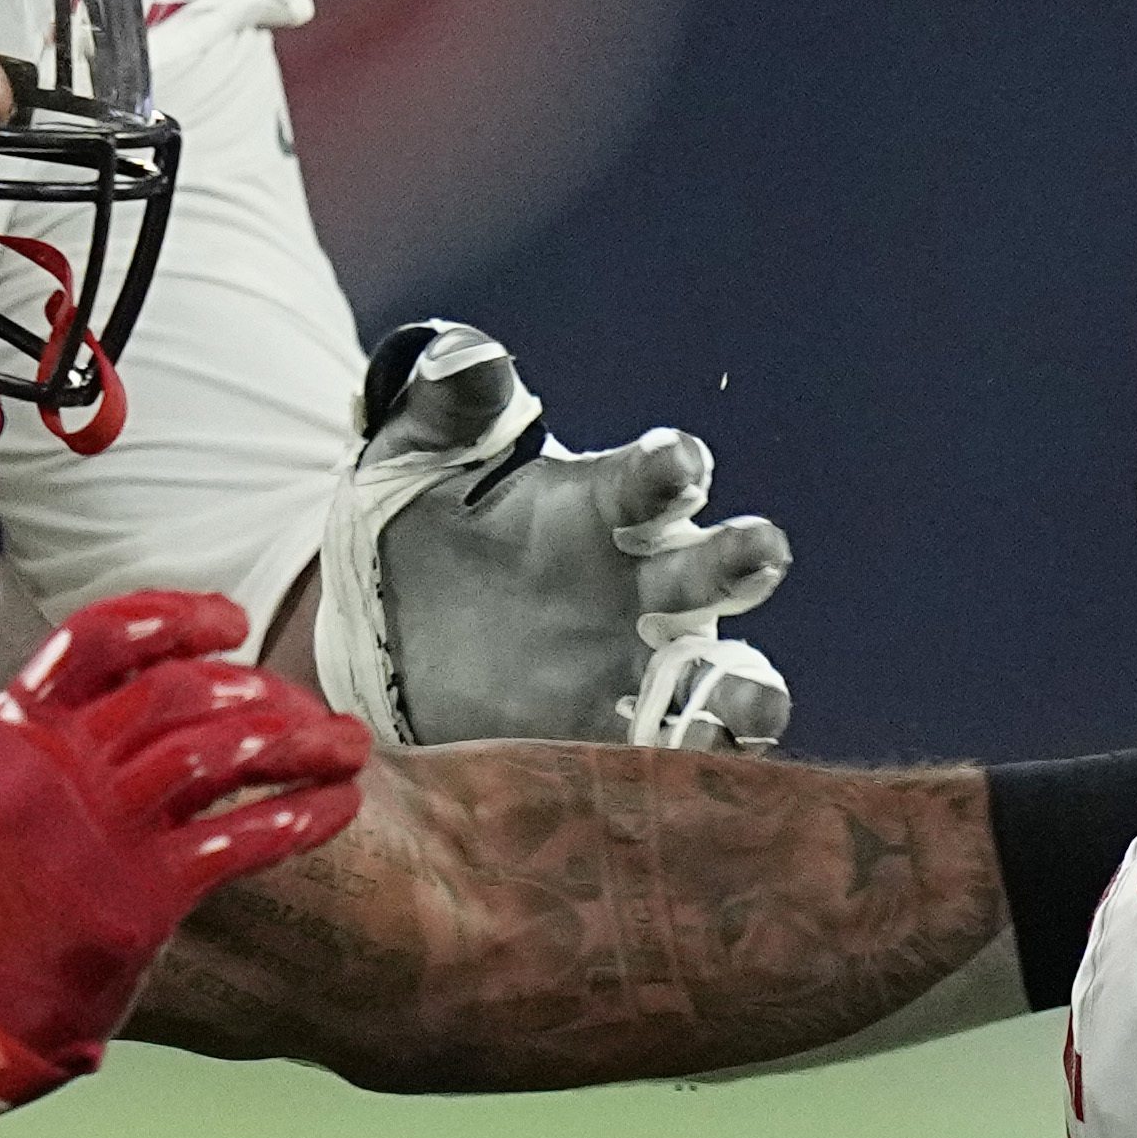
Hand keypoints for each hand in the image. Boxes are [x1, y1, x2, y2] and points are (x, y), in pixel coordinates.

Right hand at [0, 590, 369, 1137]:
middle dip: (259, 689)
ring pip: (219, 754)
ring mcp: (103, 831)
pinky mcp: (144, 897)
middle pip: (178, 692)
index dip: (173, 617)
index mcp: (18, 730)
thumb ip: (63, 737)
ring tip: (346, 745)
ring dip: (298, 744)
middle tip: (307, 706)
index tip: (230, 621)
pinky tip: (339, 807)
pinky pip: (241, 839)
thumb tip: (157, 689)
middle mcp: (60, 767)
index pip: (98, 637)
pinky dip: (300, 817)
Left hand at [344, 321, 799, 748]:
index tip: (677, 466)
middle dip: (741, 558)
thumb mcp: (413, 456)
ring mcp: (630, 670)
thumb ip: (447, 407)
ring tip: (749, 707)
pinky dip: (686, 768)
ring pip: (717, 678)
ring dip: (742, 691)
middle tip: (759, 551)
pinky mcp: (604, 741)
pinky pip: (663, 757)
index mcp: (599, 509)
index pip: (652, 480)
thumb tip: (475, 357)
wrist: (377, 636)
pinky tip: (683, 780)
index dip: (672, 469)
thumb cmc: (412, 525)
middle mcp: (637, 588)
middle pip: (714, 570)